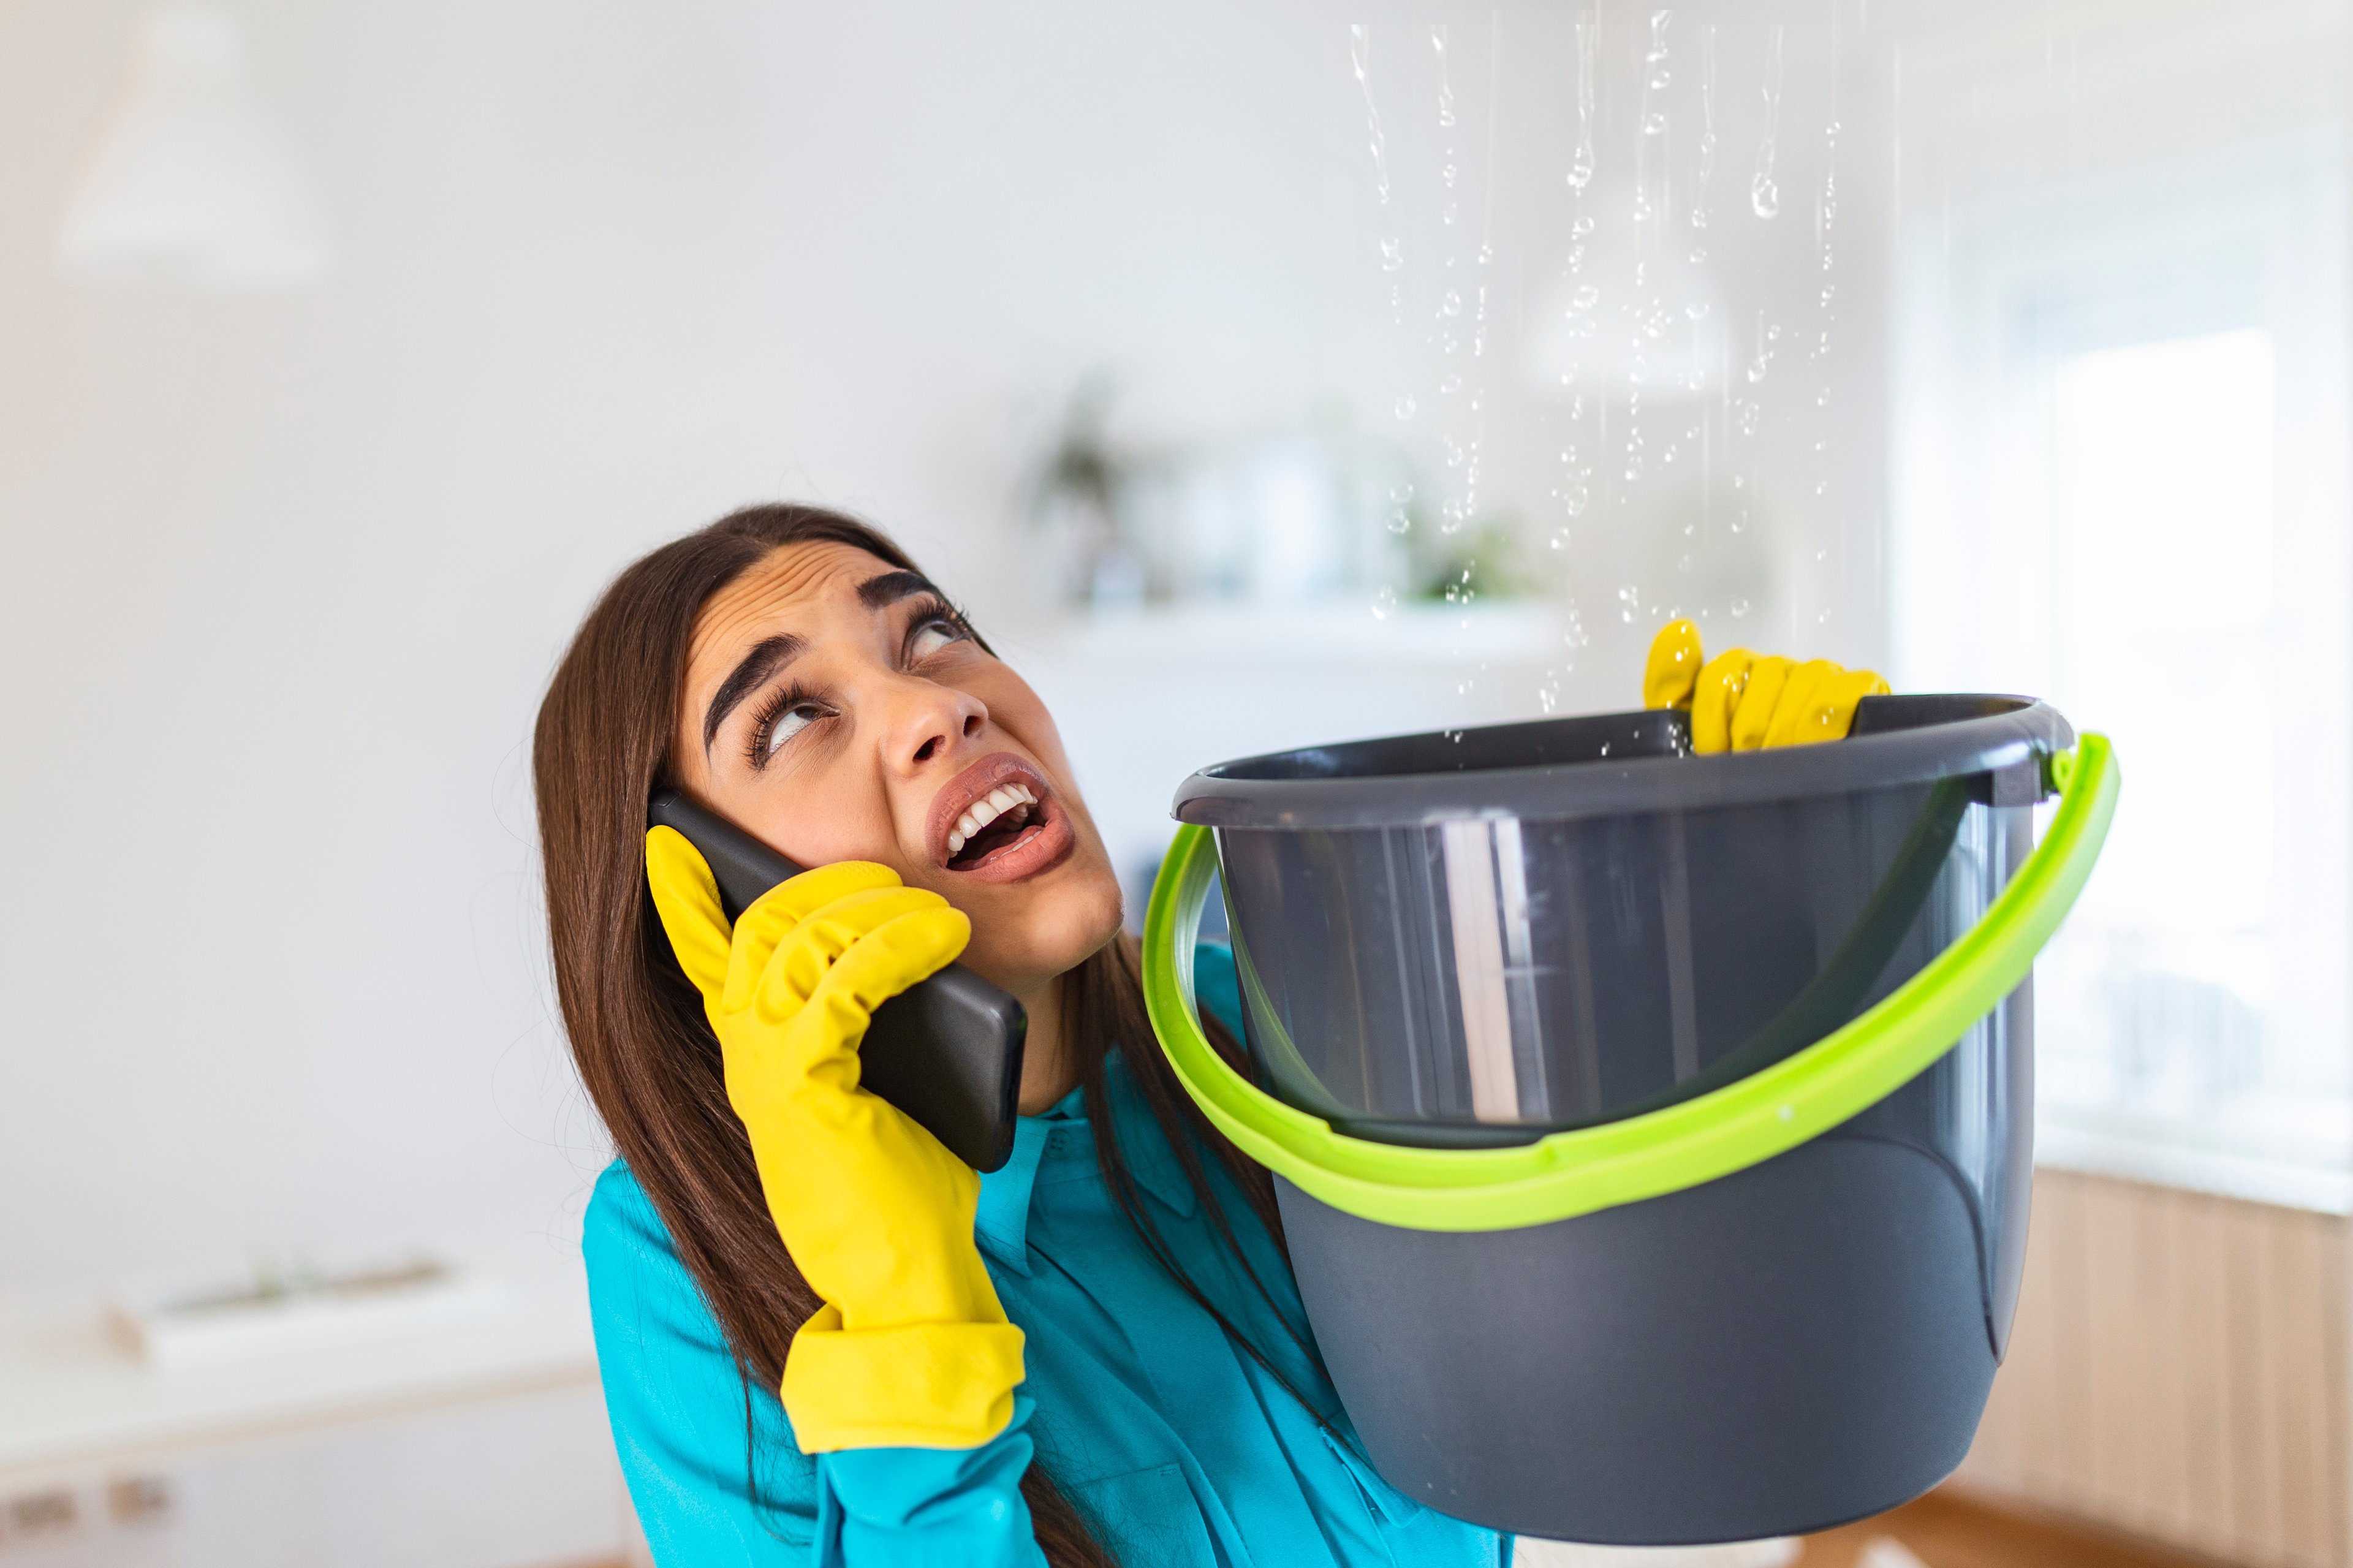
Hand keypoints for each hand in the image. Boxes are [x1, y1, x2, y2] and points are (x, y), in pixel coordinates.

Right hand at [645, 829, 1024, 1451]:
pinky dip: (898, 945)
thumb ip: (872, 1032)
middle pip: (758, 929)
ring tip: (937, 916)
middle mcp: (745, 1062)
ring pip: (800, 942)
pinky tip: (939, 938)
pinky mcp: (803, 1086)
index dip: (683, 901)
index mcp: (756, 1065)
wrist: (901, 1285)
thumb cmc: (900, 1201)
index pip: (703, 964)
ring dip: (875, 910)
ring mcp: (766, 1073)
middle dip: (820, 883)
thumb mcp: (883, 1097)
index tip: (673, 844)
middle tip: (882, 877)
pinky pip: (845, 981)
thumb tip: (911, 956)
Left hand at [1642, 619, 1888, 753]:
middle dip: (1754, 729)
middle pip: (1767, 673)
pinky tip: (1819, 745)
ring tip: (1784, 761)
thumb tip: (1682, 628)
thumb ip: (1672, 686)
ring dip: (1791, 729)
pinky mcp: (1863, 691)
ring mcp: (1822, 677)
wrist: (1786, 819)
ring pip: (1808, 680)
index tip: (1713, 753)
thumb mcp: (1689, 738)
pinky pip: (1848, 688)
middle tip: (1751, 762)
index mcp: (1740, 675)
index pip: (1722, 672)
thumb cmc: (1734, 773)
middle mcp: (1781, 670)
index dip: (1713, 717)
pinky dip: (1832, 718)